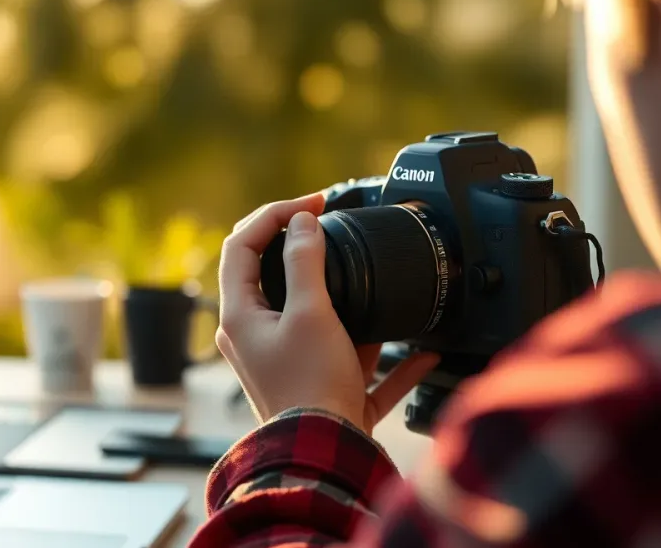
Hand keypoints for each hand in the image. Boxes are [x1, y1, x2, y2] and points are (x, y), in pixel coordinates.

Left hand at [216, 193, 439, 433]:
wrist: (326, 458)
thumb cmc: (311, 389)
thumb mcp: (311, 312)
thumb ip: (305, 261)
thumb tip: (301, 222)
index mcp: (240, 317)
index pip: (240, 246)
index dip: (274, 214)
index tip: (313, 203)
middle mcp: (254, 340)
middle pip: (271, 277)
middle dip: (305, 249)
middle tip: (332, 225)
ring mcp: (286, 365)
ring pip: (313, 318)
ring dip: (344, 300)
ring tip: (375, 285)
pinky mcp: (318, 390)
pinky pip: (350, 362)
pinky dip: (381, 355)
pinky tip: (420, 355)